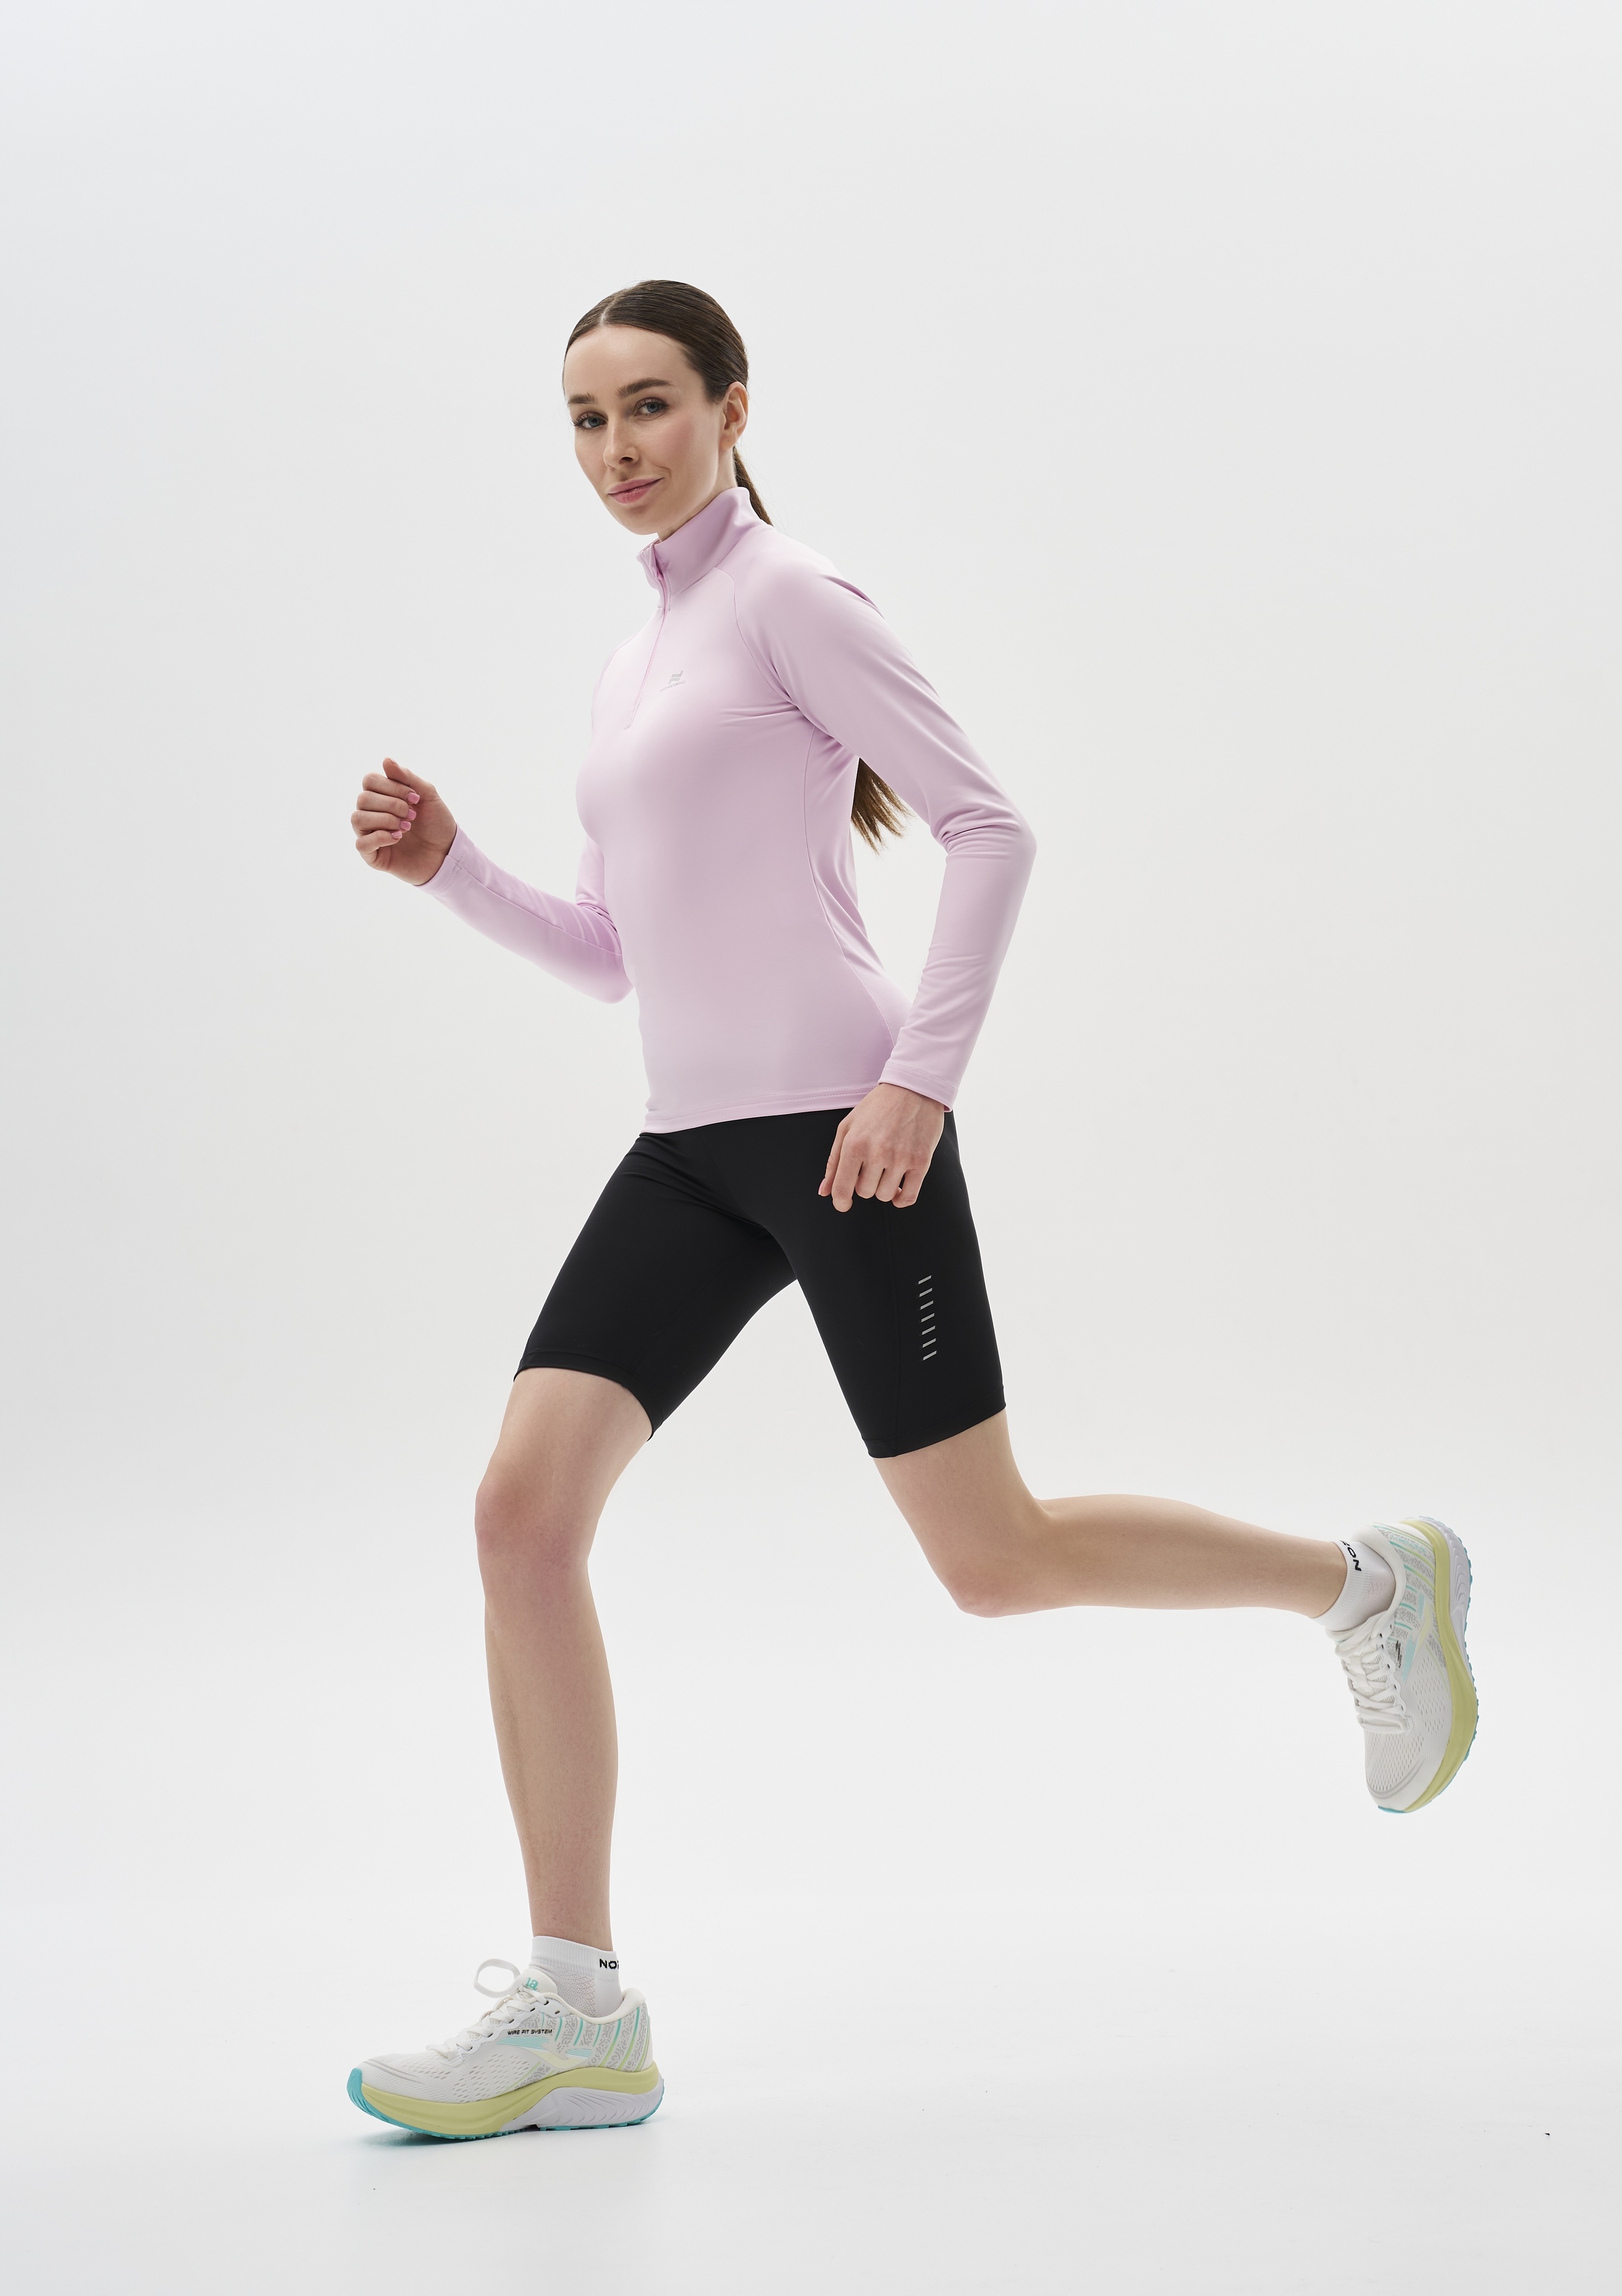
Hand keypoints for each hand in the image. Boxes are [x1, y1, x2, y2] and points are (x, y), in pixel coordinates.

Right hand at [351, 758, 457, 884]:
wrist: (447, 853)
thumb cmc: (437, 824)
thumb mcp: (427, 795)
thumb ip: (406, 777)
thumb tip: (385, 760)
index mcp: (382, 796)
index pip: (369, 780)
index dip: (391, 786)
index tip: (415, 798)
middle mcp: (372, 813)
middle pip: (363, 798)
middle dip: (391, 805)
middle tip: (412, 815)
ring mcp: (370, 834)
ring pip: (357, 819)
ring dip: (385, 820)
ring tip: (406, 827)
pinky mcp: (372, 855)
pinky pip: (361, 843)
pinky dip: (380, 838)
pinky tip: (398, 838)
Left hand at [819, 1083, 945, 1211]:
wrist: (913, 1088)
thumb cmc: (877, 1107)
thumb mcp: (848, 1127)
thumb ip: (834, 1161)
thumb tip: (824, 1192)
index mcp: (854, 1144)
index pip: (842, 1188)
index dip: (840, 1201)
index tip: (843, 1204)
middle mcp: (877, 1152)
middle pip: (865, 1192)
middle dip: (865, 1184)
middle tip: (872, 1167)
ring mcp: (901, 1158)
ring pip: (885, 1195)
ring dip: (884, 1188)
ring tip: (887, 1169)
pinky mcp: (921, 1161)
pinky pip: (909, 1197)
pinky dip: (902, 1199)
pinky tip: (899, 1189)